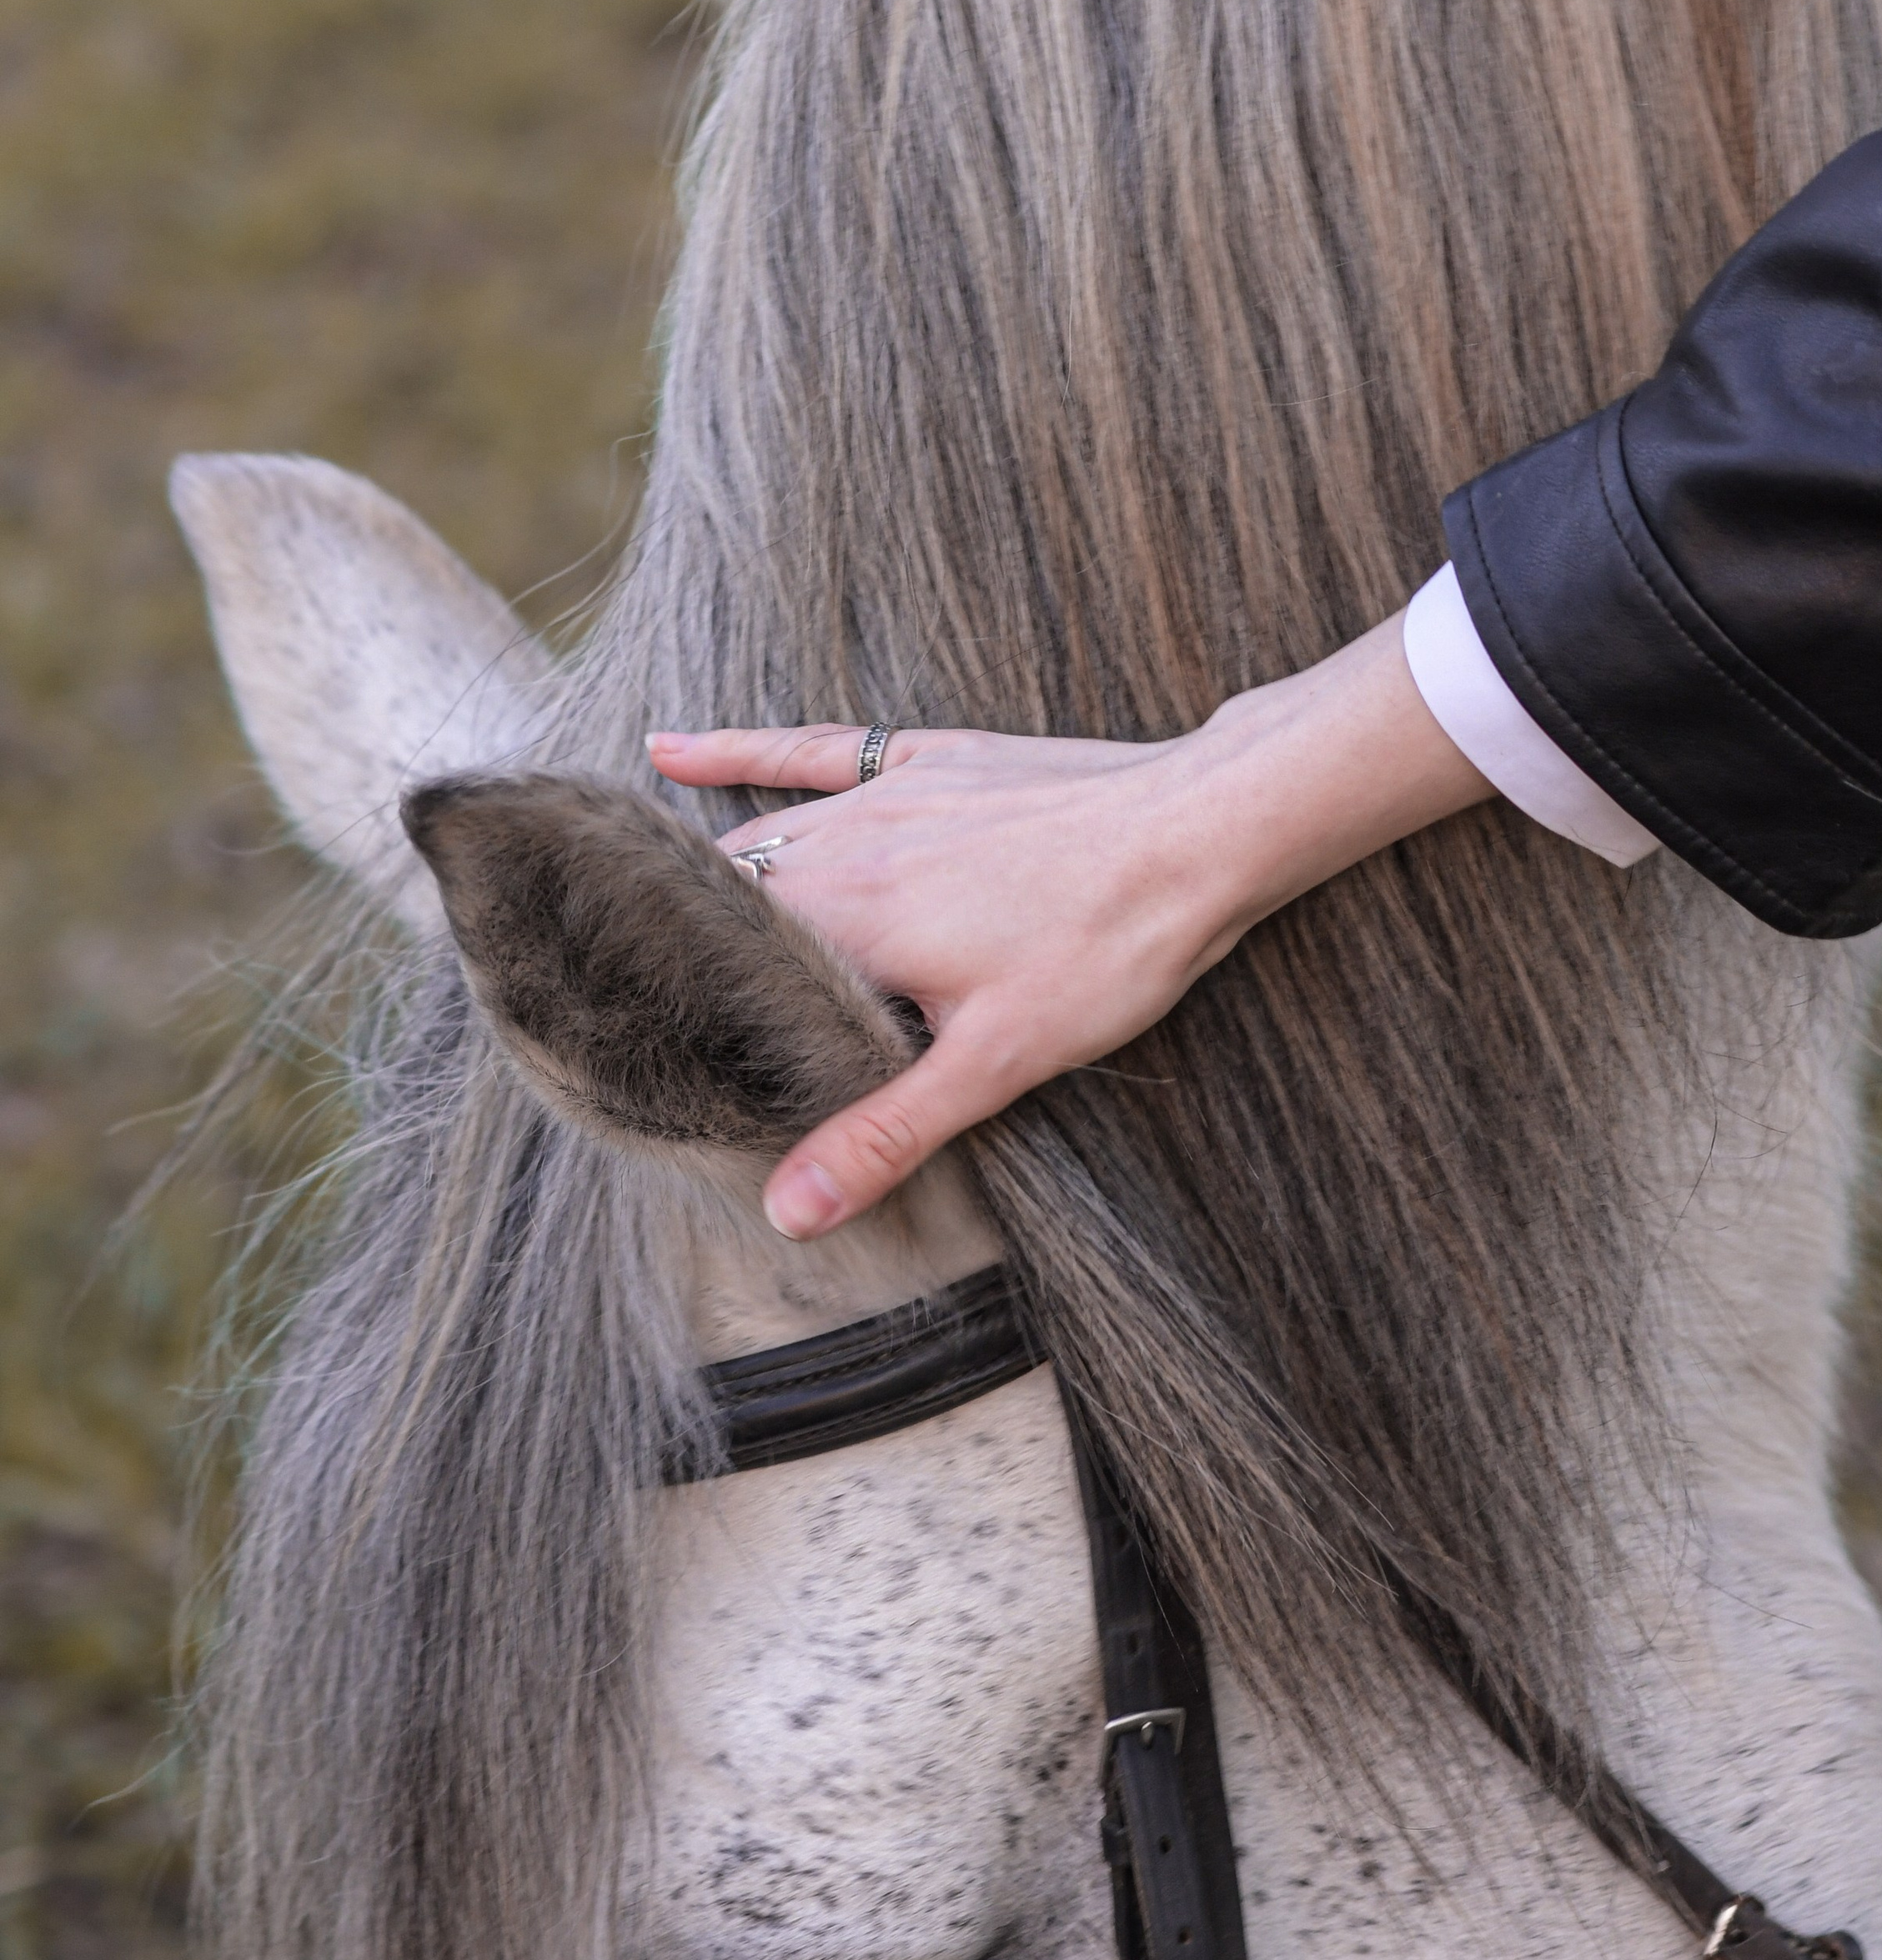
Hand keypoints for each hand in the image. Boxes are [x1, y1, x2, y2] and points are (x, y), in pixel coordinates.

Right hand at [648, 611, 1490, 1235]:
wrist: (1203, 828)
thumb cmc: (1110, 947)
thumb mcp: (995, 1064)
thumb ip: (882, 1132)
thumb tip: (787, 1210)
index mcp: (845, 916)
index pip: (710, 951)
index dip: (657, 991)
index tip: (599, 1027)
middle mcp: (845, 844)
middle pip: (726, 897)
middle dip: (673, 941)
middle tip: (608, 988)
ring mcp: (888, 795)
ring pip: (765, 833)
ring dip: (705, 874)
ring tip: (628, 913)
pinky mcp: (933, 759)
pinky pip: (815, 751)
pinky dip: (735, 750)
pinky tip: (668, 749)